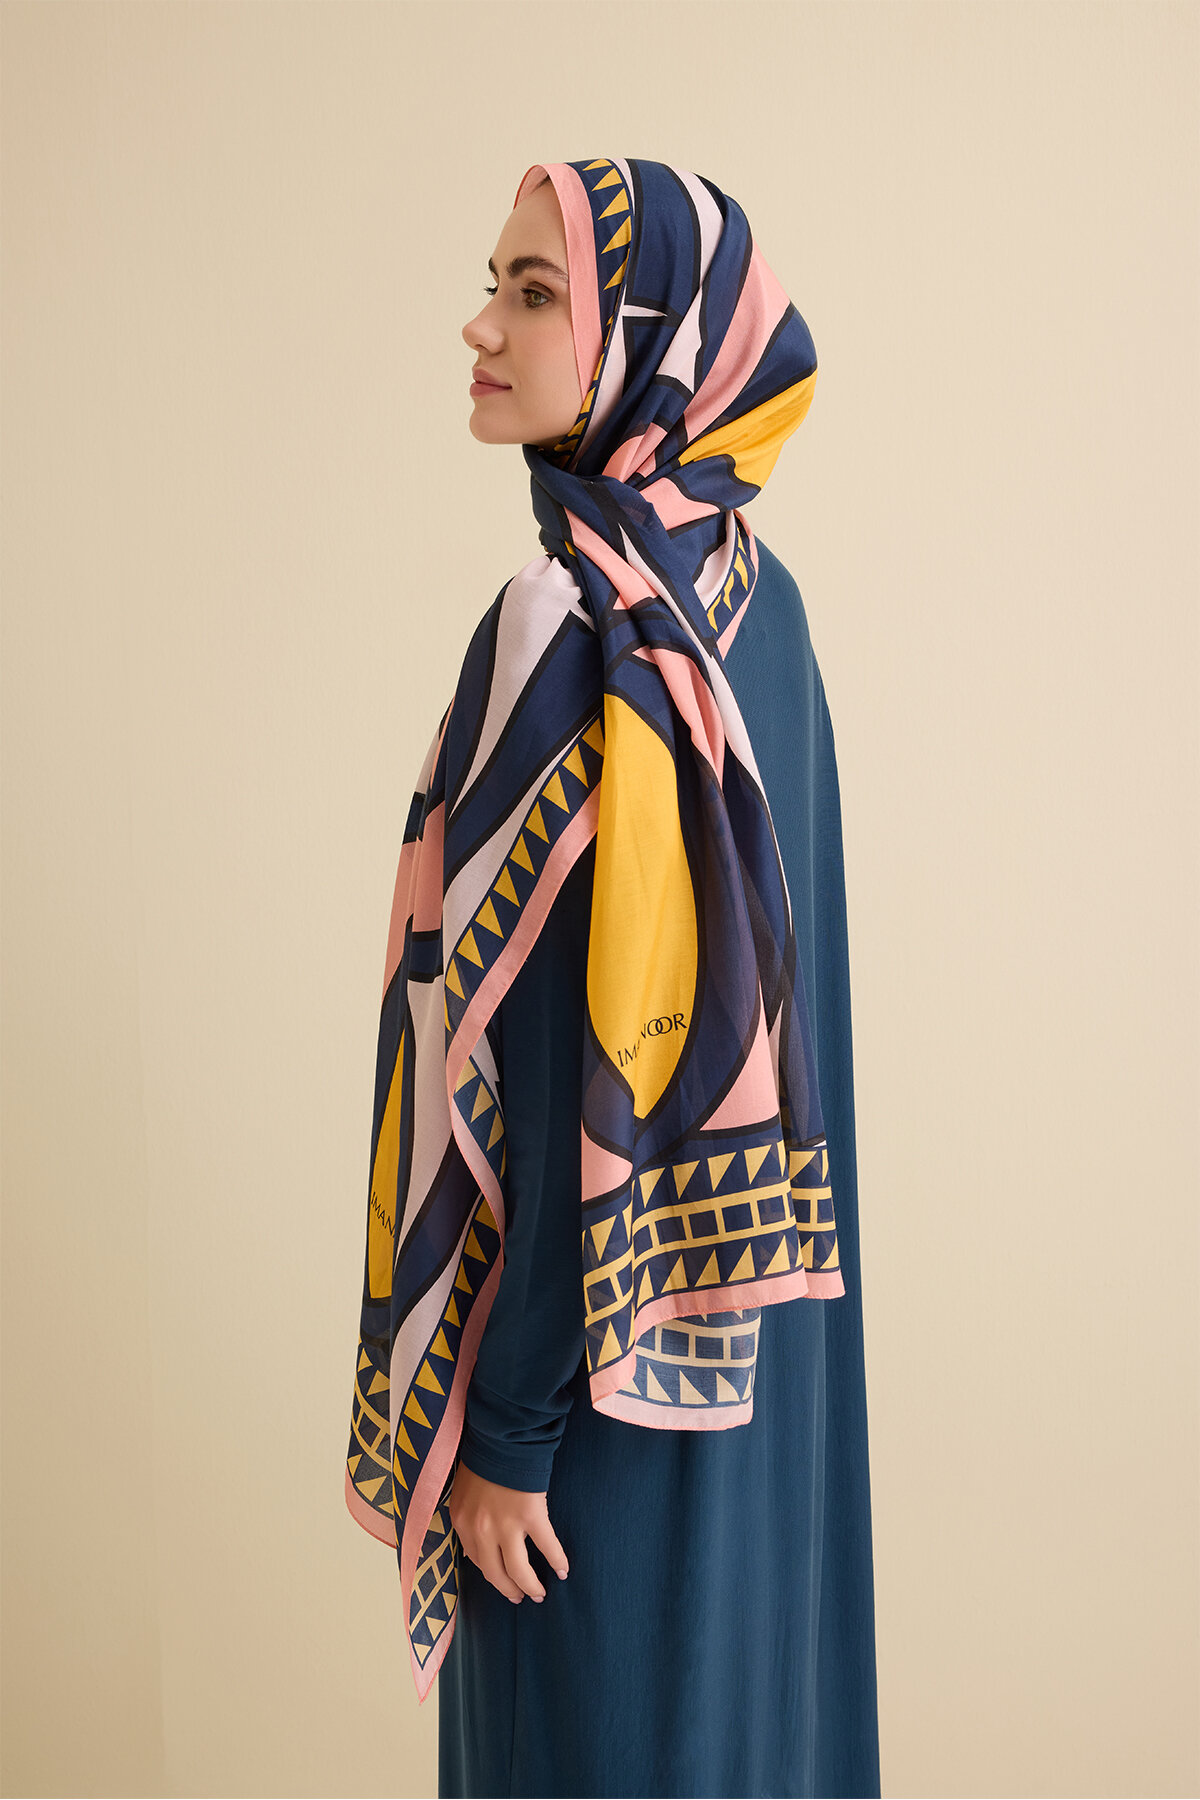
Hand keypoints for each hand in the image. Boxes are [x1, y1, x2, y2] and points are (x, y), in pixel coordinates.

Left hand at [448, 1460, 569, 1604]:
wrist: (501, 1436)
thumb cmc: (483, 1459)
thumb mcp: (465, 1492)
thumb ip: (470, 1517)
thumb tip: (478, 1544)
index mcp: (463, 1522)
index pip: (475, 1560)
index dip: (491, 1573)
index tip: (501, 1579)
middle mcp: (481, 1530)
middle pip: (495, 1573)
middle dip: (509, 1589)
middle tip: (520, 1597)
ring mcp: (506, 1525)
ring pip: (518, 1570)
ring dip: (530, 1585)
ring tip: (539, 1592)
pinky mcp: (531, 1516)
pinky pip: (547, 1546)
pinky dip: (557, 1560)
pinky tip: (563, 1569)